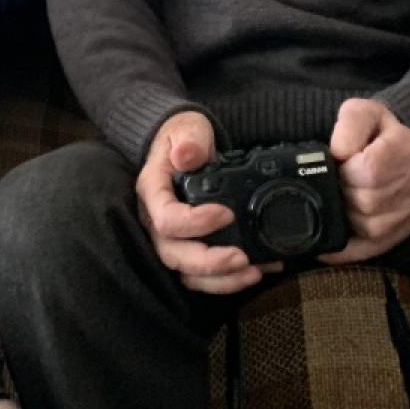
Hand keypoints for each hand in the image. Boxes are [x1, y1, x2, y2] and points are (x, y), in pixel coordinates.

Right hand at [135, 111, 274, 294]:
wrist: (185, 146)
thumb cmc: (184, 137)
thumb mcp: (187, 128)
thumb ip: (188, 139)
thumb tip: (186, 155)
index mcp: (152, 192)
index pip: (165, 219)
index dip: (195, 223)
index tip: (226, 213)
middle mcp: (155, 221)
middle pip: (174, 255)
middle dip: (209, 263)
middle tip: (242, 257)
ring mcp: (170, 239)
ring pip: (187, 273)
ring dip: (220, 279)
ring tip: (253, 272)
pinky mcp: (188, 249)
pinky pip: (202, 276)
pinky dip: (228, 280)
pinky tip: (257, 272)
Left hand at [318, 99, 409, 265]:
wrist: (398, 144)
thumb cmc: (374, 130)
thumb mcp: (360, 111)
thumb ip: (348, 125)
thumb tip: (338, 153)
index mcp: (406, 148)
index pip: (370, 170)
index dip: (347, 169)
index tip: (340, 162)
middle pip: (368, 201)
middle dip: (344, 191)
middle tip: (338, 181)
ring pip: (370, 227)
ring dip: (347, 214)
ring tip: (343, 197)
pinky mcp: (404, 230)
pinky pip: (373, 249)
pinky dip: (347, 249)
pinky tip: (329, 244)